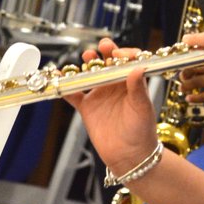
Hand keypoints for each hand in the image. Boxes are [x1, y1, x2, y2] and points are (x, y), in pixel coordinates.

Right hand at [63, 37, 160, 175]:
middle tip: (104, 47)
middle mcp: (115, 85)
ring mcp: (100, 94)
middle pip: (108, 62)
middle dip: (106, 51)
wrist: (129, 156)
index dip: (124, 53)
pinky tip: (61, 78)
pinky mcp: (87, 107)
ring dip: (88, 63)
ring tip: (88, 58)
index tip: (121, 54)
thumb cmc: (142, 132)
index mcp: (131, 82)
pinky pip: (73, 93)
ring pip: (90, 73)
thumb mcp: (142, 108)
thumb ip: (138, 88)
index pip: (127, 61)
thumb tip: (138, 67)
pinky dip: (65, 85)